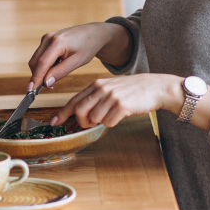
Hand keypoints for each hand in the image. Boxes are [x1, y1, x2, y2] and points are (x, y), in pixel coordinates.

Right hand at [27, 22, 130, 90]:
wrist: (92, 33)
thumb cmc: (87, 46)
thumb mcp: (77, 62)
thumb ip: (60, 72)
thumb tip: (46, 83)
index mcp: (58, 42)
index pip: (42, 64)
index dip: (35, 78)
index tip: (30, 90)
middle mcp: (48, 38)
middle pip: (35, 62)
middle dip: (38, 76)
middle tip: (49, 87)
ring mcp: (46, 37)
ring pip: (36, 60)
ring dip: (40, 71)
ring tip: (54, 78)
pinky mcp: (46, 39)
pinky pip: (39, 56)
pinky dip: (43, 65)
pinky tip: (54, 68)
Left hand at [52, 74, 184, 128]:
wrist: (155, 87)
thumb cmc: (133, 91)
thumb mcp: (111, 88)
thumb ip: (95, 98)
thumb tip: (80, 114)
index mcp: (97, 85)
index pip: (74, 100)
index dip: (63, 113)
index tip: (54, 122)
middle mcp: (102, 89)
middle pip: (80, 112)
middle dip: (82, 123)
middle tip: (90, 124)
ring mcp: (111, 97)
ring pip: (94, 119)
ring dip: (101, 122)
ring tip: (111, 115)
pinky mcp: (122, 105)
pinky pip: (109, 122)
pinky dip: (112, 123)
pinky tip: (120, 115)